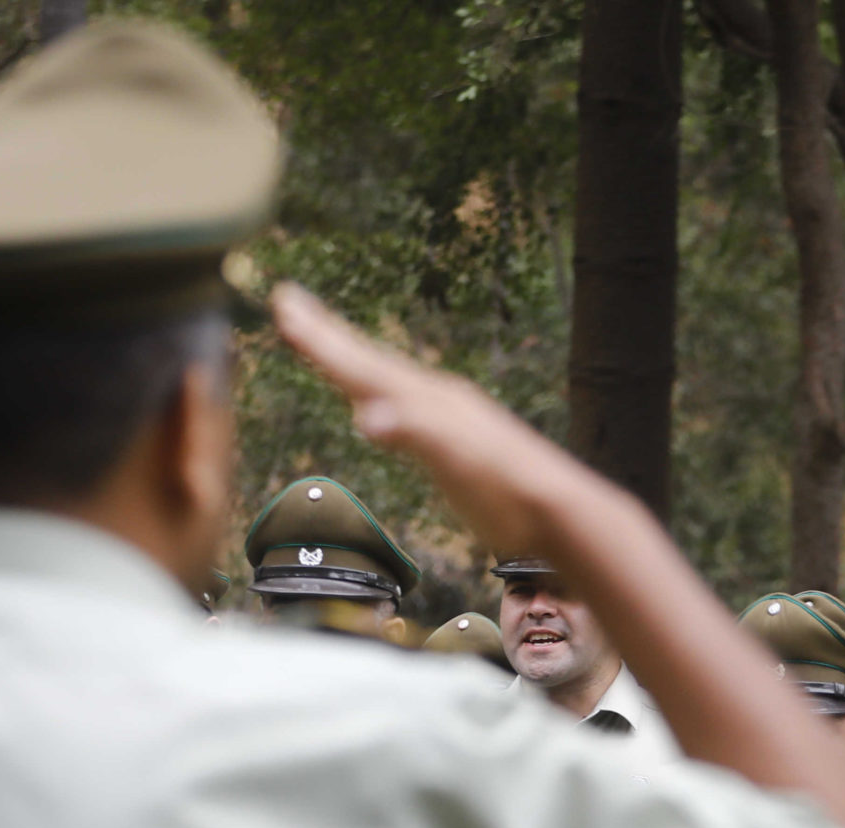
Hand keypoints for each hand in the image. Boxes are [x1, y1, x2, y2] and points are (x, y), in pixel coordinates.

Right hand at [272, 286, 582, 558]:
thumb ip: (416, 433)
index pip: (360, 365)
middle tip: (286, 298)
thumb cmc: (510, 493)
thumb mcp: (459, 463)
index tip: (283, 304)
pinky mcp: (455, 441)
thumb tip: (368, 414)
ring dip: (348, 357)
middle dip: (325, 333)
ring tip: (321, 338)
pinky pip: (403, 406)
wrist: (561, 512)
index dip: (319, 340)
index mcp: (427, 401)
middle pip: (369, 359)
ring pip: (386, 377)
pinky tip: (376, 406)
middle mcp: (434, 399)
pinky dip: (378, 395)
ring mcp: (446, 417)